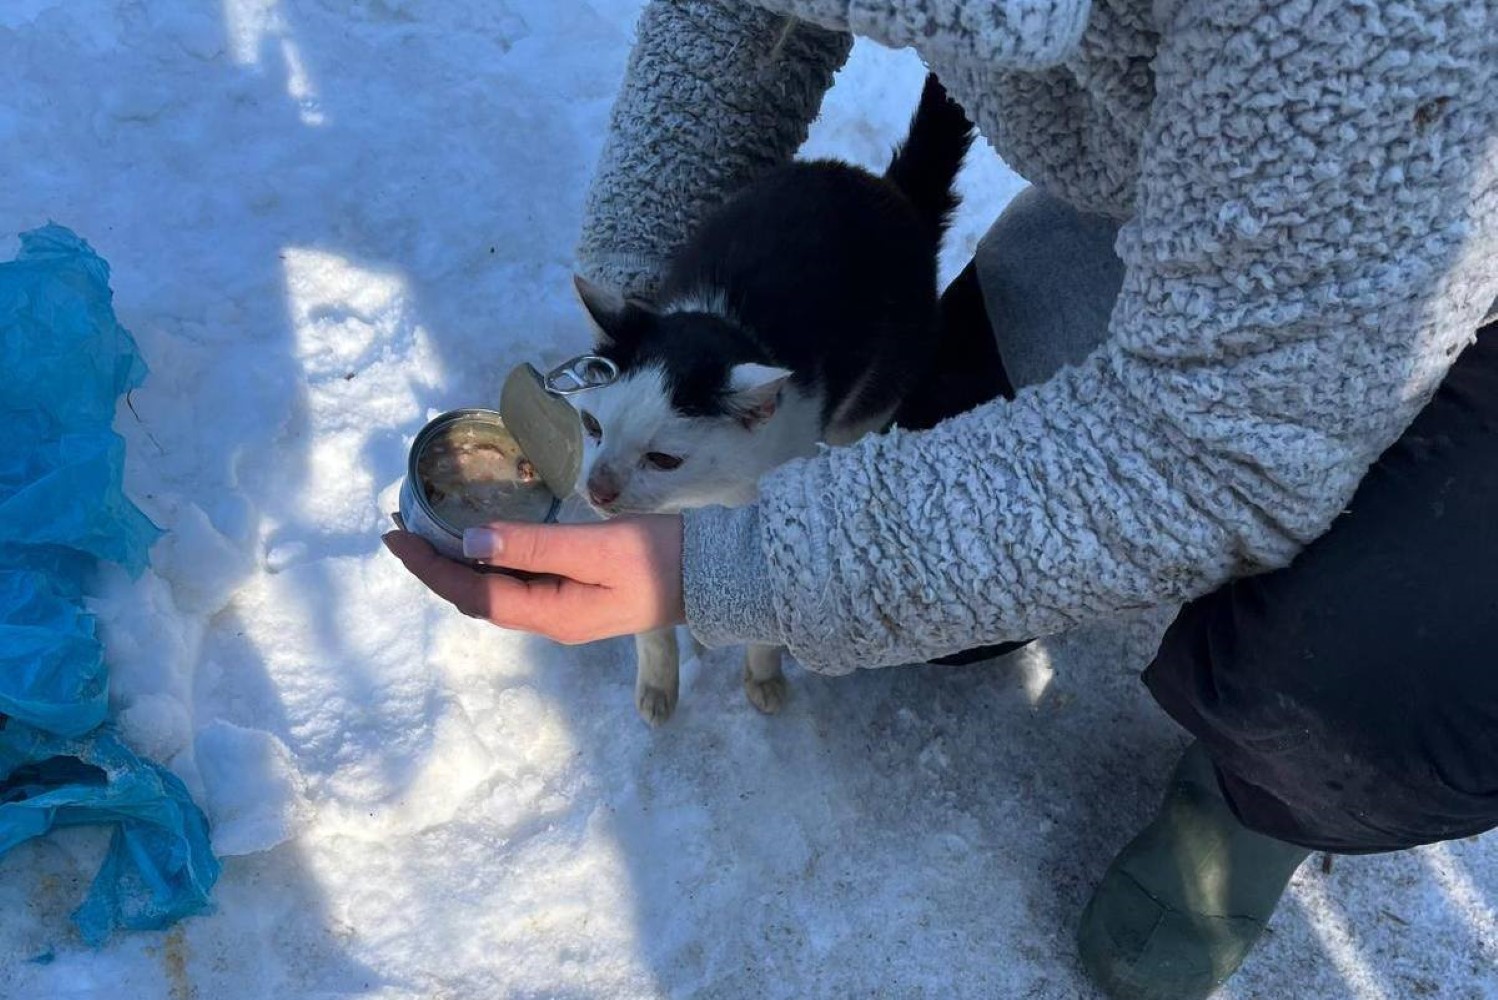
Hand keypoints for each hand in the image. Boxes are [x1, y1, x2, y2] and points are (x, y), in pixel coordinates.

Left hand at [382, 515, 684, 643]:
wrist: (716, 576)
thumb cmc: (658, 558)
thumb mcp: (594, 548)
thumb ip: (533, 545)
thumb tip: (470, 541)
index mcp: (551, 614)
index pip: (472, 594)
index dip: (429, 567)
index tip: (395, 536)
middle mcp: (552, 620)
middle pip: (478, 597)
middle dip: (436, 565)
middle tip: (403, 526)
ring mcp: (566, 610)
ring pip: (497, 590)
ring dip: (461, 564)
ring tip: (431, 531)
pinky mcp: (579, 595)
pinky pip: (520, 583)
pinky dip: (491, 561)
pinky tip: (484, 541)